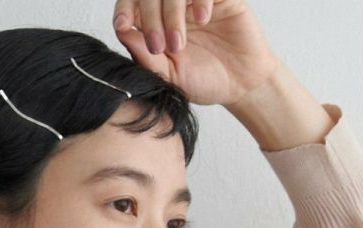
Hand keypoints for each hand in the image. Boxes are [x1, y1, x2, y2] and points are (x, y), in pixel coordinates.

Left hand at [110, 0, 280, 107]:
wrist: (240, 85)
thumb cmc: (203, 81)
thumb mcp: (169, 75)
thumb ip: (145, 56)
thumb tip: (122, 32)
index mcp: (155, 22)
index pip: (132, 2)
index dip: (124, 8)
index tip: (123, 26)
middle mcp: (173, 5)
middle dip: (149, 17)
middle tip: (159, 47)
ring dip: (172, 13)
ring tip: (180, 44)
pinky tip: (204, 19)